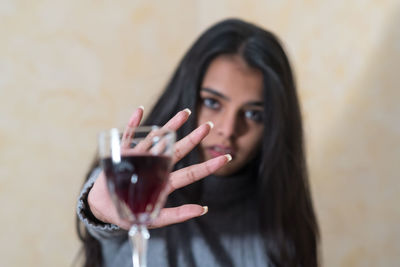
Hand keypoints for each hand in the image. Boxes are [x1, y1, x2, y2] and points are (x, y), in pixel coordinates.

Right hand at [88, 107, 230, 229]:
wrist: (105, 208)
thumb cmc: (129, 215)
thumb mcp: (154, 220)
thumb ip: (176, 215)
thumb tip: (203, 209)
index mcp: (165, 183)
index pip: (191, 173)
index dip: (208, 166)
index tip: (227, 158)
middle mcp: (156, 167)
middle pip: (178, 151)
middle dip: (193, 138)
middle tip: (209, 126)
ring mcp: (140, 159)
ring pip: (157, 140)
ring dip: (170, 126)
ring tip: (185, 113)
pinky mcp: (124, 154)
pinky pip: (129, 136)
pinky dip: (134, 124)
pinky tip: (141, 111)